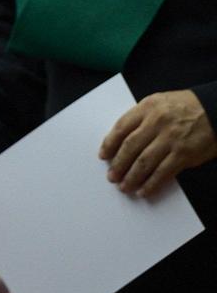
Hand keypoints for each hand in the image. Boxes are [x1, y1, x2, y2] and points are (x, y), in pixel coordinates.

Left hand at [100, 89, 216, 196]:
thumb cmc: (188, 107)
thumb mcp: (161, 102)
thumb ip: (142, 118)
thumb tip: (123, 141)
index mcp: (148, 107)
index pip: (121, 128)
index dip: (109, 144)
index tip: (103, 156)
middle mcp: (157, 122)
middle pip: (129, 147)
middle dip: (118, 164)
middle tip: (111, 176)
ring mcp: (171, 139)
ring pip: (143, 162)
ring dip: (131, 177)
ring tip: (124, 186)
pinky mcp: (184, 154)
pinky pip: (163, 172)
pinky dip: (151, 184)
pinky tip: (144, 190)